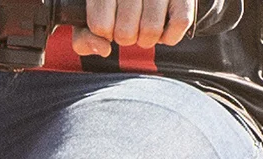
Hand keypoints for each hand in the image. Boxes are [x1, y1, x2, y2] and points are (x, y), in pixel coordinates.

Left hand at [74, 0, 195, 53]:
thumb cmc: (119, 4)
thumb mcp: (95, 13)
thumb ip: (85, 36)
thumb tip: (103, 48)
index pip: (100, 25)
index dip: (105, 32)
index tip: (110, 22)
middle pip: (125, 33)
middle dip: (127, 37)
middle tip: (132, 24)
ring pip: (150, 31)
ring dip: (147, 38)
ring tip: (146, 24)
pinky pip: (177, 25)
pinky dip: (169, 36)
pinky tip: (163, 24)